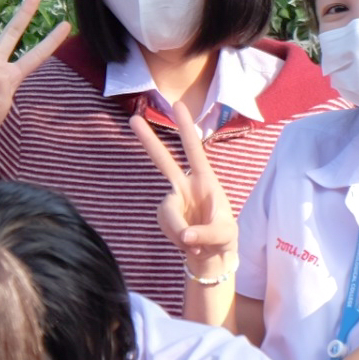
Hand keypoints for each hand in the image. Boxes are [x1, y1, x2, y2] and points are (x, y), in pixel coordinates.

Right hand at [132, 103, 238, 276]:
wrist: (212, 254)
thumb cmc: (224, 237)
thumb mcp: (225, 235)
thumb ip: (206, 233)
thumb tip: (184, 235)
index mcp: (205, 180)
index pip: (194, 150)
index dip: (186, 128)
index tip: (177, 105)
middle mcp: (186, 185)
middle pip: (163, 161)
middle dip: (149, 141)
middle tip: (133, 119)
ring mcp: (174, 200)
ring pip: (167, 211)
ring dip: (180, 230)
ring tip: (198, 245)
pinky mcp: (166, 216)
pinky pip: (165, 226)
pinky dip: (177, 239)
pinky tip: (190, 245)